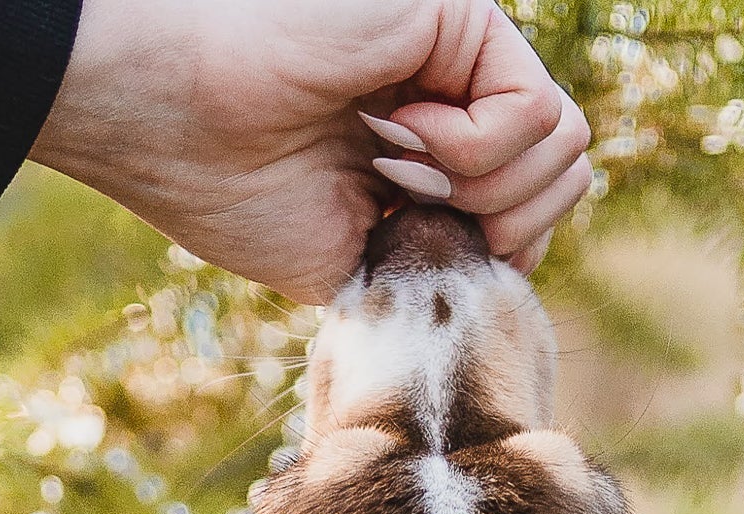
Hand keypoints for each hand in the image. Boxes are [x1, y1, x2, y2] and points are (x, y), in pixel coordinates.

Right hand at [30, 0, 591, 301]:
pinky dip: (469, 152)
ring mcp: (464, 53)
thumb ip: (445, 251)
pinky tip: (394, 132)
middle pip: (567, 178)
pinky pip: (535, 114)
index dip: (496, 255)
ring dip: (480, 191)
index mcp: (434, 151)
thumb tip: (519, 260)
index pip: (533, 211)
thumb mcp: (362, 260)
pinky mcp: (462, 16)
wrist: (177, 127)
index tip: (404, 248)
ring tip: (391, 168)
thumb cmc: (235, 194)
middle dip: (498, 227)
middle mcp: (458, 95)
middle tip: (400, 209)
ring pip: (567, 149)